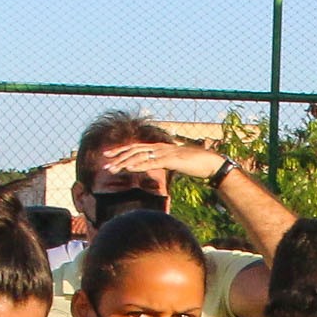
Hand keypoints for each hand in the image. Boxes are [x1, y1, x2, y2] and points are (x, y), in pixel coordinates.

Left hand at [98, 140, 224, 184]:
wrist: (212, 164)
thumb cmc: (196, 165)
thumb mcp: (176, 163)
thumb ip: (165, 163)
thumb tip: (159, 167)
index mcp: (160, 147)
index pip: (136, 147)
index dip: (121, 150)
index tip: (108, 154)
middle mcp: (160, 147)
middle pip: (134, 149)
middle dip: (118, 155)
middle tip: (104, 161)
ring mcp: (165, 153)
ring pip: (140, 156)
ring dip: (124, 162)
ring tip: (112, 168)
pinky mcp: (171, 160)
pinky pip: (152, 163)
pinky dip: (139, 165)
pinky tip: (129, 169)